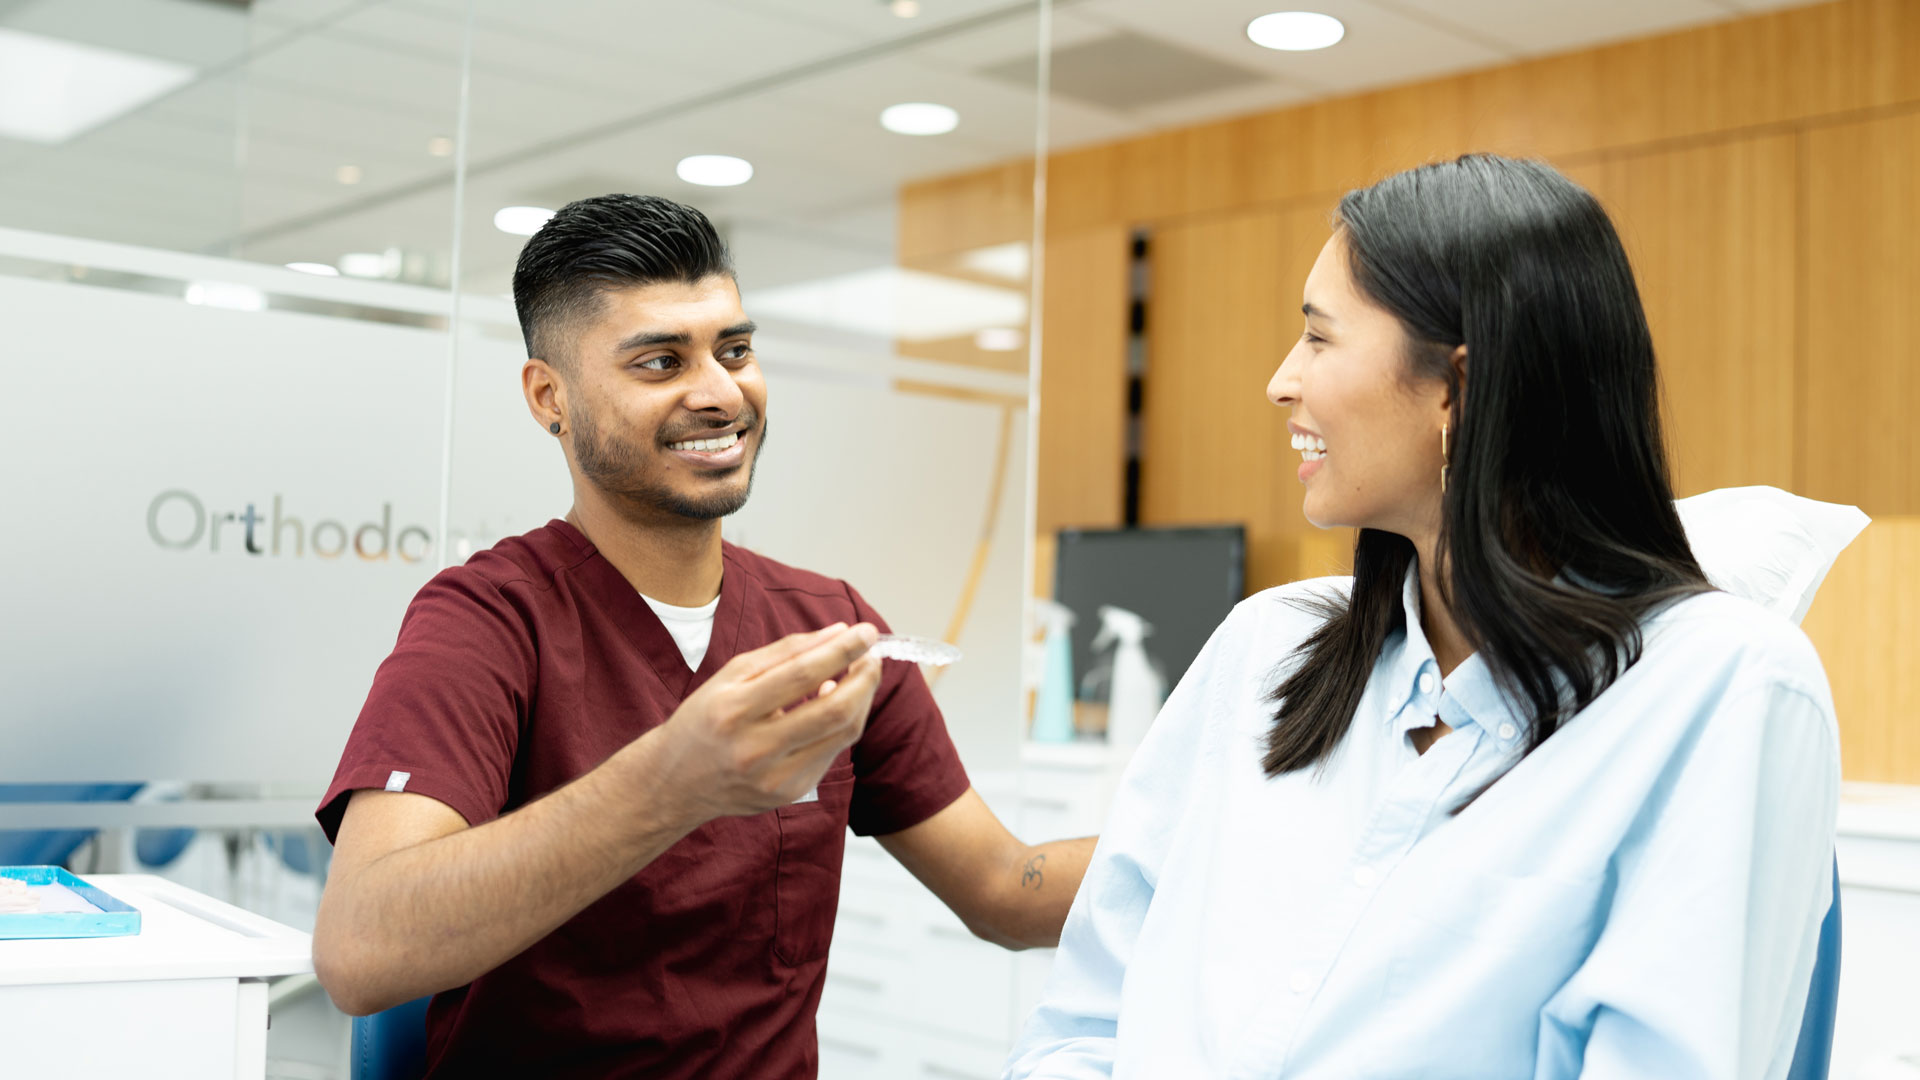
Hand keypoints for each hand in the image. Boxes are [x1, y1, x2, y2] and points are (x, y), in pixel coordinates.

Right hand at [649, 622, 881, 822]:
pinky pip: (831, 751)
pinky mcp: (790, 793)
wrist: (677, 782)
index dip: (842, 650)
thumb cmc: (706, 719)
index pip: (801, 674)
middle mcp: (754, 749)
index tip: (866, 631)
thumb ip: (785, 652)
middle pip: (833, 711)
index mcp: (732, 710)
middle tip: (872, 656)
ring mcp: (775, 778)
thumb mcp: (731, 675)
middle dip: (864, 678)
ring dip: (860, 699)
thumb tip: (839, 633)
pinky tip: (833, 704)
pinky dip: (842, 723)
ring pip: (842, 734)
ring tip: (859, 675)